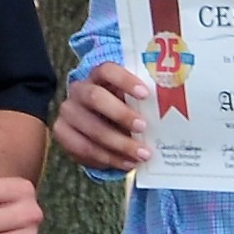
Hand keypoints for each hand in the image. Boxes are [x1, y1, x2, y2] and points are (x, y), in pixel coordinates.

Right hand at [52, 60, 154, 176]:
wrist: (97, 128)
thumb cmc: (122, 110)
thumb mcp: (131, 103)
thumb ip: (142, 103)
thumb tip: (171, 112)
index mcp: (98, 76)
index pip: (107, 70)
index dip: (125, 80)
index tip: (146, 94)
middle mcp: (79, 90)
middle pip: (95, 97)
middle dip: (121, 114)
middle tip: (143, 127)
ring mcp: (68, 111)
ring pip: (91, 128)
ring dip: (119, 144)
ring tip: (141, 155)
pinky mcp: (62, 132)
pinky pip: (84, 148)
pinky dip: (108, 158)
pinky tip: (127, 163)